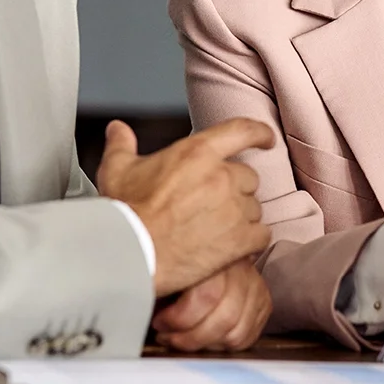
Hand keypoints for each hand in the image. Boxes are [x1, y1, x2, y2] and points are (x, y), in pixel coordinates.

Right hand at [97, 118, 273, 297]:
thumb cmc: (125, 213)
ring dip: (241, 216)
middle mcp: (222, 177)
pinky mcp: (239, 240)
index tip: (266, 139)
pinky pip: (261, 235)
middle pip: (248, 177)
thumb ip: (122, 144)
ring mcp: (233, 209)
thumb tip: (117, 129)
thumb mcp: (117, 170)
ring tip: (214, 229)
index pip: (242, 131)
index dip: (259, 132)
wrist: (131, 254)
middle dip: (235, 189)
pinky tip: (232, 247)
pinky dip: (251, 241)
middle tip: (212, 205)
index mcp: (198, 153)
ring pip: (254, 208)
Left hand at [151, 259, 271, 351]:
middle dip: (192, 337)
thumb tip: (140, 305)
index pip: (207, 295)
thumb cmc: (176, 264)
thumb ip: (160, 283)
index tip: (159, 323)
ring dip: (207, 344)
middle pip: (225, 317)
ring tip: (185, 340)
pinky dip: (225, 346)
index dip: (179, 318)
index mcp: (214, 254)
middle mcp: (240, 268)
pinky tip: (206, 340)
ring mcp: (255, 284)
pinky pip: (248, 336)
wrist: (206, 250)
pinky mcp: (263, 300)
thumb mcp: (166, 268)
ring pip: (237, 331)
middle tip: (169, 337)